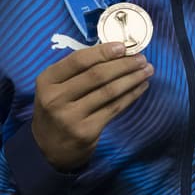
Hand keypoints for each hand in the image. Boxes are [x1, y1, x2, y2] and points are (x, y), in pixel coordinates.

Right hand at [31, 42, 153, 171]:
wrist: (50, 147)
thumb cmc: (58, 108)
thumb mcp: (56, 87)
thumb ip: (77, 71)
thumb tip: (116, 51)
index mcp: (47, 81)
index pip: (78, 60)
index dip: (103, 52)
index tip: (124, 46)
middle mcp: (55, 98)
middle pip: (97, 75)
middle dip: (124, 65)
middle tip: (142, 59)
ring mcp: (70, 116)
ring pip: (109, 91)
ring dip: (132, 79)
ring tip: (147, 70)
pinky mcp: (86, 131)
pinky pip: (115, 108)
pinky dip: (131, 95)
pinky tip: (142, 86)